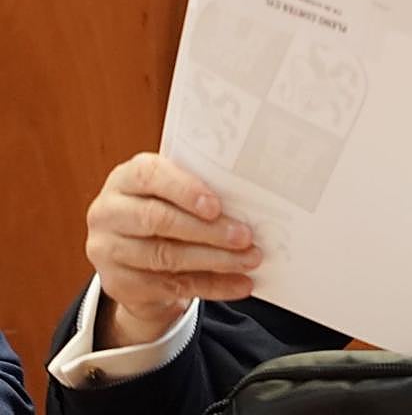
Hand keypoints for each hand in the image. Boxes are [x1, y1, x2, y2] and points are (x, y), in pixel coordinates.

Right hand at [85, 153, 260, 347]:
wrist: (134, 256)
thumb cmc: (165, 209)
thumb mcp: (175, 193)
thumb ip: (200, 190)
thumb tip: (251, 199)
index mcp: (125, 178)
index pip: (149, 176)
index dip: (184, 190)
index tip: (216, 206)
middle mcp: (108, 212)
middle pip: (158, 220)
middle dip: (208, 230)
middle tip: (245, 237)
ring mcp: (108, 250)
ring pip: (165, 256)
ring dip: (215, 260)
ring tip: (249, 260)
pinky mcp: (118, 284)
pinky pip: (170, 287)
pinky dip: (211, 286)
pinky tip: (240, 284)